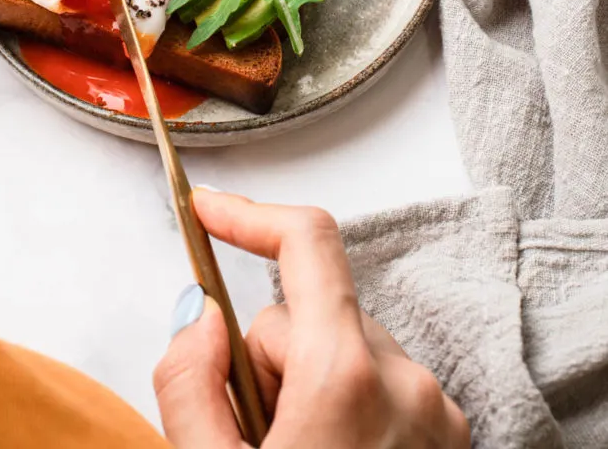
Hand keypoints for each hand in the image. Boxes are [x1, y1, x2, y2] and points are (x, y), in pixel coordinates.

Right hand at [154, 190, 469, 448]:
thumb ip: (188, 380)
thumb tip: (201, 317)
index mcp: (348, 379)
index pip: (306, 244)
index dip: (248, 215)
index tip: (207, 209)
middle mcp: (407, 382)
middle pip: (311, 314)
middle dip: (265, 358)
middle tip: (250, 435)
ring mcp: (435, 411)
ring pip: (342, 348)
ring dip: (303, 387)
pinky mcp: (446, 433)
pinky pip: (376, 382)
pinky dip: (341, 405)